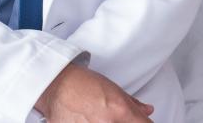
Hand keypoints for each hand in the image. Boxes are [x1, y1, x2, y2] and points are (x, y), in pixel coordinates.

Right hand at [35, 64, 153, 122]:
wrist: (55, 85)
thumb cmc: (82, 84)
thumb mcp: (114, 89)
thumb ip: (134, 104)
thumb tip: (147, 111)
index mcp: (120, 111)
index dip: (143, 122)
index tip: (140, 121)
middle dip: (125, 122)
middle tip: (111, 116)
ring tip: (96, 116)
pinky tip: (87, 120)